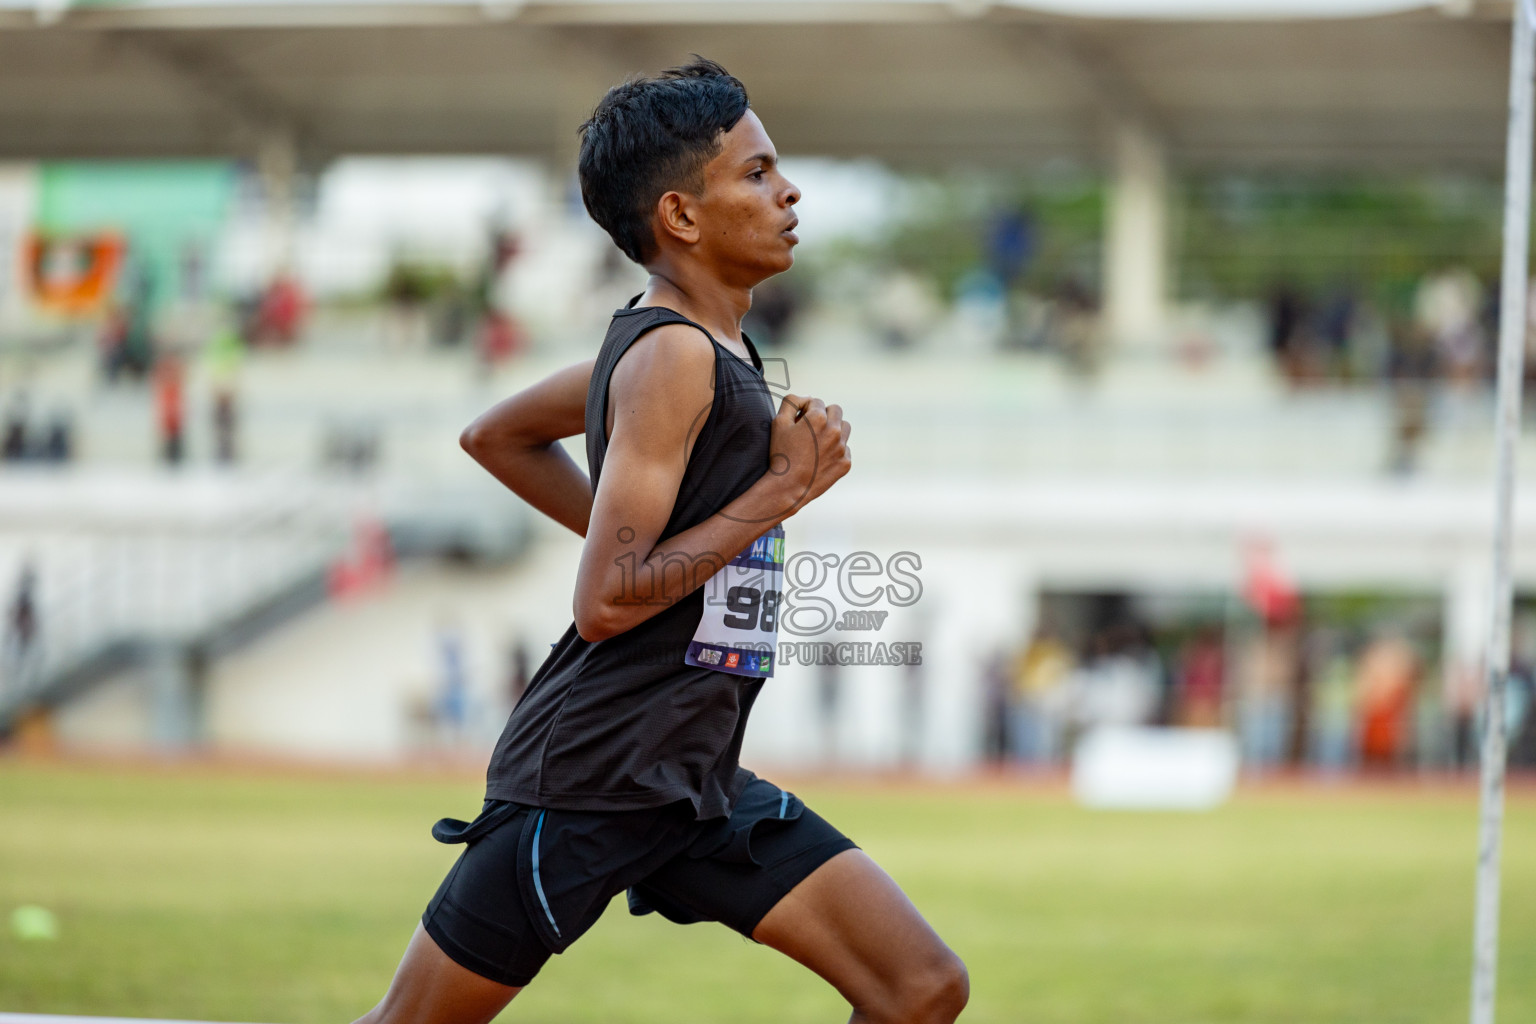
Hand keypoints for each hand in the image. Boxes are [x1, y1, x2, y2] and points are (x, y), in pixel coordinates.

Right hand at [769, 393, 851, 515]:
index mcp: (819, 417)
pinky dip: (836, 450)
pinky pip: (845, 449)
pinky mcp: (846, 463)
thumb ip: (792, 402)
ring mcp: (842, 447)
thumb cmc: (781, 454)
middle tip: (811, 429)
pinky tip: (821, 458)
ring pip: (844, 427)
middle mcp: (834, 430)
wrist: (788, 487)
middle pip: (835, 410)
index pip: (816, 401)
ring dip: (834, 429)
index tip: (798, 423)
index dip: (805, 410)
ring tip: (818, 441)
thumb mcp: (778, 423)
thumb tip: (807, 398)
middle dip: (824, 415)